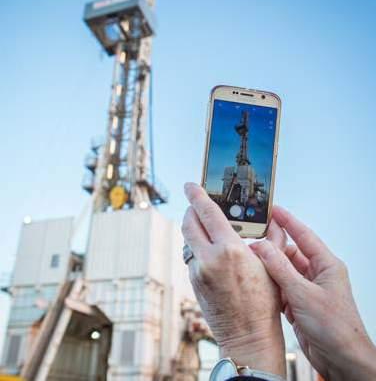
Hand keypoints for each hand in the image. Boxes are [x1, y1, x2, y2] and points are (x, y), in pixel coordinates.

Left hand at [182, 183, 285, 377]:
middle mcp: (208, 258)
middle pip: (189, 223)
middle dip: (191, 210)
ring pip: (188, 239)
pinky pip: (192, 256)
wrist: (248, 336)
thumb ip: (272, 238)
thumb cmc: (264, 301)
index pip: (207, 212)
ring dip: (194, 228)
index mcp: (229, 249)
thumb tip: (275, 220)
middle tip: (198, 203)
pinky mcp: (194, 282)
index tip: (190, 184)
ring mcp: (198, 271)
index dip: (197, 195)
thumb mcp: (272, 266)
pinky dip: (198, 247)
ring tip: (207, 225)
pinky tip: (212, 250)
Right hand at [251, 206, 375, 380]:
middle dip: (273, 248)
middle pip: (291, 253)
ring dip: (270, 269)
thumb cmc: (336, 329)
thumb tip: (263, 247)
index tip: (273, 209)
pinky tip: (260, 284)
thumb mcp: (303, 294)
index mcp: (327, 265)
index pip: (304, 235)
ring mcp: (309, 290)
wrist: (342, 361)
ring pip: (284, 271)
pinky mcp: (300, 304)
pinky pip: (282, 288)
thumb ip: (281, 269)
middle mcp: (318, 275)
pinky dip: (271, 286)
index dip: (288, 221)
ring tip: (252, 261)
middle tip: (254, 240)